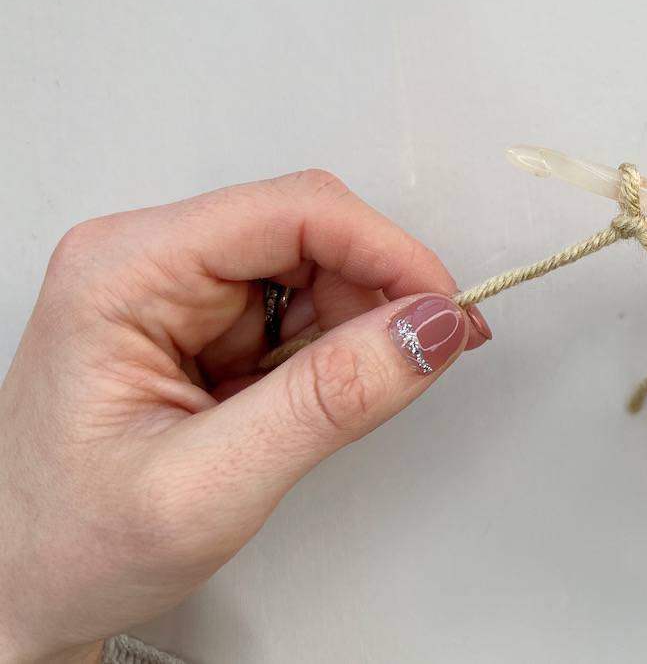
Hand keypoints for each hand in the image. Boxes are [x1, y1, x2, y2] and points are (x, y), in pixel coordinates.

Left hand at [0, 170, 488, 662]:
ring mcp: (178, 290)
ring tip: (317, 413)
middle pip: (312, 232)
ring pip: (316, 270)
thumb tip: (428, 330)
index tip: (445, 310)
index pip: (292, 212)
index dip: (386, 252)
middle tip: (414, 366)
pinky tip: (300, 407)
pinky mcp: (204, 322)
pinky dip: (330, 356)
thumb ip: (330, 401)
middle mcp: (151, 261)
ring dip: (352, 334)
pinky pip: (301, 311)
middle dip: (376, 298)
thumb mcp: (209, 486)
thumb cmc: (65, 544)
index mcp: (125, 271)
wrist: (17, 591)